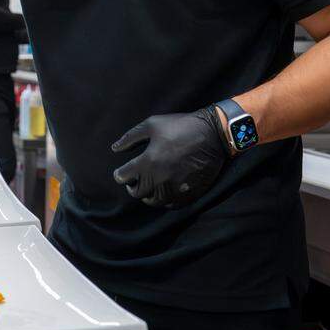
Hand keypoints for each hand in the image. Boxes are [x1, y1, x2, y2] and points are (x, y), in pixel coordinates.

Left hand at [111, 109, 227, 208]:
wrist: (214, 135)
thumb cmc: (181, 126)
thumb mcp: (152, 125)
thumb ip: (130, 138)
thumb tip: (115, 149)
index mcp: (148, 162)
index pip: (123, 177)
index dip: (120, 174)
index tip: (122, 171)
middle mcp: (159, 180)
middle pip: (137, 193)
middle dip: (133, 186)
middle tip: (135, 179)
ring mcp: (175, 189)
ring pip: (153, 201)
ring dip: (148, 194)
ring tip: (150, 185)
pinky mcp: (189, 194)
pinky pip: (171, 204)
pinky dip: (164, 199)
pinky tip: (165, 189)